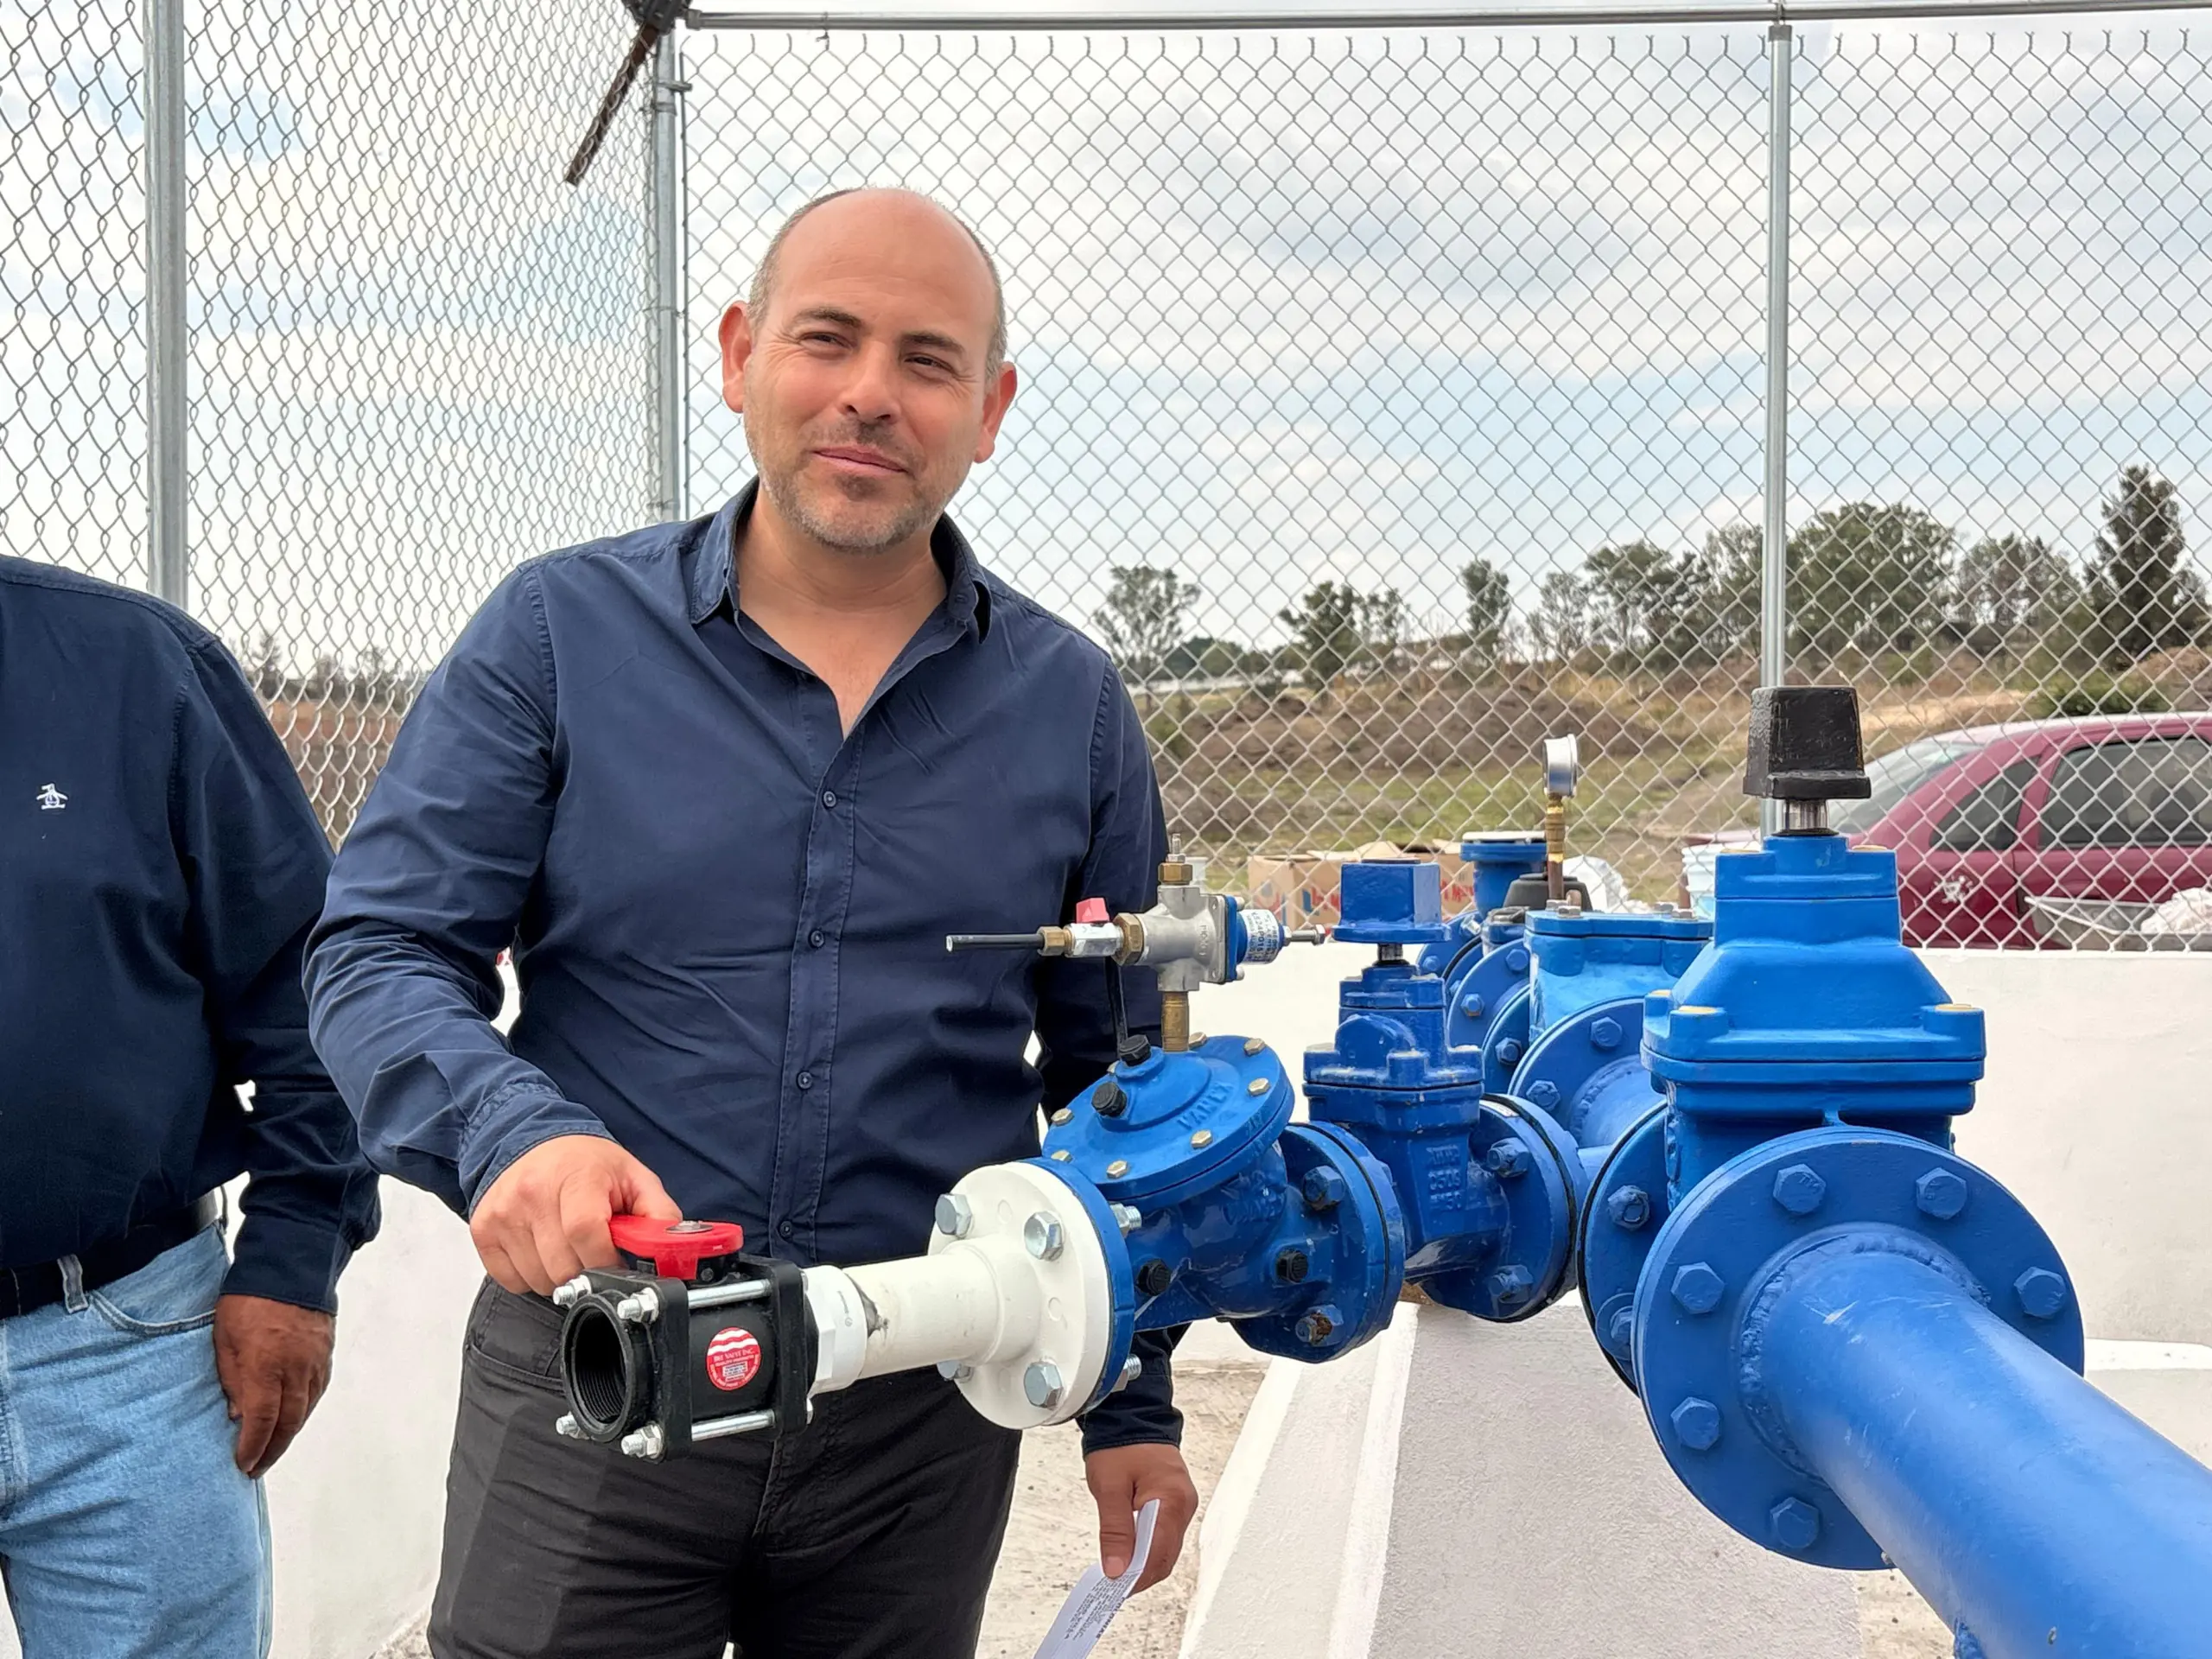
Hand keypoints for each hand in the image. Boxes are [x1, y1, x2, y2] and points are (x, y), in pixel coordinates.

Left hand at [213, 1295, 334, 1477]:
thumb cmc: (249, 1299)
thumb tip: (237, 1413)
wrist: (291, 1264)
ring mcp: (315, 1361)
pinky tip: (293, 1416)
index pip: (262, 1419)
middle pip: (288, 1422)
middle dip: (272, 1450)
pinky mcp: (325, 1353)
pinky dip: (303, 1410)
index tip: (243, 1463)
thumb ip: (231, 1378)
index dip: (253, 1446)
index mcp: (266, 1365)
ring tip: (272, 1447)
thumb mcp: (224, 1338)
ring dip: (289, 1433)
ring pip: (305, 1409)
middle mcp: (296, 1368)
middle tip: (256, 1467)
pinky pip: (316, 1391)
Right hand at [469, 1134, 681, 1296]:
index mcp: (575, 1177)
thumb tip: (676, 1255)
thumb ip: (659, 1215)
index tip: (618, 1264)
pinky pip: (511, 1281)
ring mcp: (504, 1213)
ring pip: (538, 1280)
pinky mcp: (483, 1229)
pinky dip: (530, 1276)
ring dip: (559, 1277)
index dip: (607, 1261)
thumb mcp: (633, 1176)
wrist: (527, 1139)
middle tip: (593, 1253)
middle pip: (562, 1266)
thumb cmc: (585, 1162)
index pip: (586, 1234)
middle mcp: (533, 1193)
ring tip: (567, 1247)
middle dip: (587, 1271)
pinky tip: (541, 1249)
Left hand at [1084, 1442, 1198, 1593]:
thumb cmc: (1120, 1445)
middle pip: (1166, 1556)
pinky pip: (1165, 1535)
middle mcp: (1184, 1504)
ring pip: (1166, 1548)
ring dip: (1144, 1562)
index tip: (1115, 1588)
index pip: (1158, 1554)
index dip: (1137, 1577)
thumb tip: (1117, 1568)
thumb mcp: (1109, 1487)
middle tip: (1113, 1582)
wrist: (1130, 1415)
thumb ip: (1115, 1531)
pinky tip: (1129, 1550)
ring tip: (1117, 1568)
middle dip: (1140, 1574)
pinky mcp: (1176, 1502)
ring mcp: (1183, 1504)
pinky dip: (1148, 1547)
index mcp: (1171, 1500)